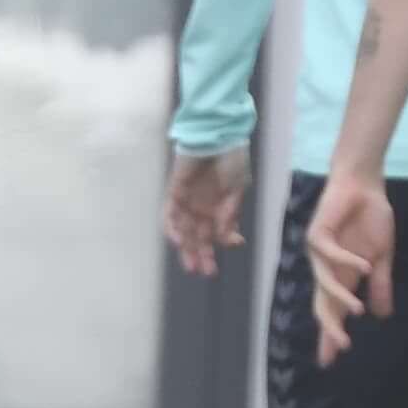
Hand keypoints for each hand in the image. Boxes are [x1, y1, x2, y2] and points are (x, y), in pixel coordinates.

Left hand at [161, 146, 251, 275]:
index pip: (219, 230)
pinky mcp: (174, 192)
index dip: (225, 241)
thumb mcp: (238, 188)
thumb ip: (230, 213)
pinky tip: (179, 242)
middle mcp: (202, 205)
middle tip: (207, 272)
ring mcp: (188, 200)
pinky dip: (173, 229)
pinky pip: (169, 215)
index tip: (236, 243)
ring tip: (192, 267)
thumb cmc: (232, 158)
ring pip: (184, 231)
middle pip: (199, 236)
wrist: (218, 134)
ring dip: (188, 249)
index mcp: (220, 205)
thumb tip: (226, 237)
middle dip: (203, 254)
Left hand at [302, 170, 397, 363]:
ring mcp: (319, 252)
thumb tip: (383, 316)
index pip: (334, 311)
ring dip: (341, 298)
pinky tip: (364, 265)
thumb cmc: (372, 218)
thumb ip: (380, 284)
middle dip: (330, 328)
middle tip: (339, 348)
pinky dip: (346, 260)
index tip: (330, 361)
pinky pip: (330, 253)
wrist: (365, 185)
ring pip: (324, 283)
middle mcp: (326, 268)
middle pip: (323, 305)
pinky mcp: (317, 233)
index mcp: (341, 276)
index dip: (330, 335)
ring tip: (357, 312)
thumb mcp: (382, 256)